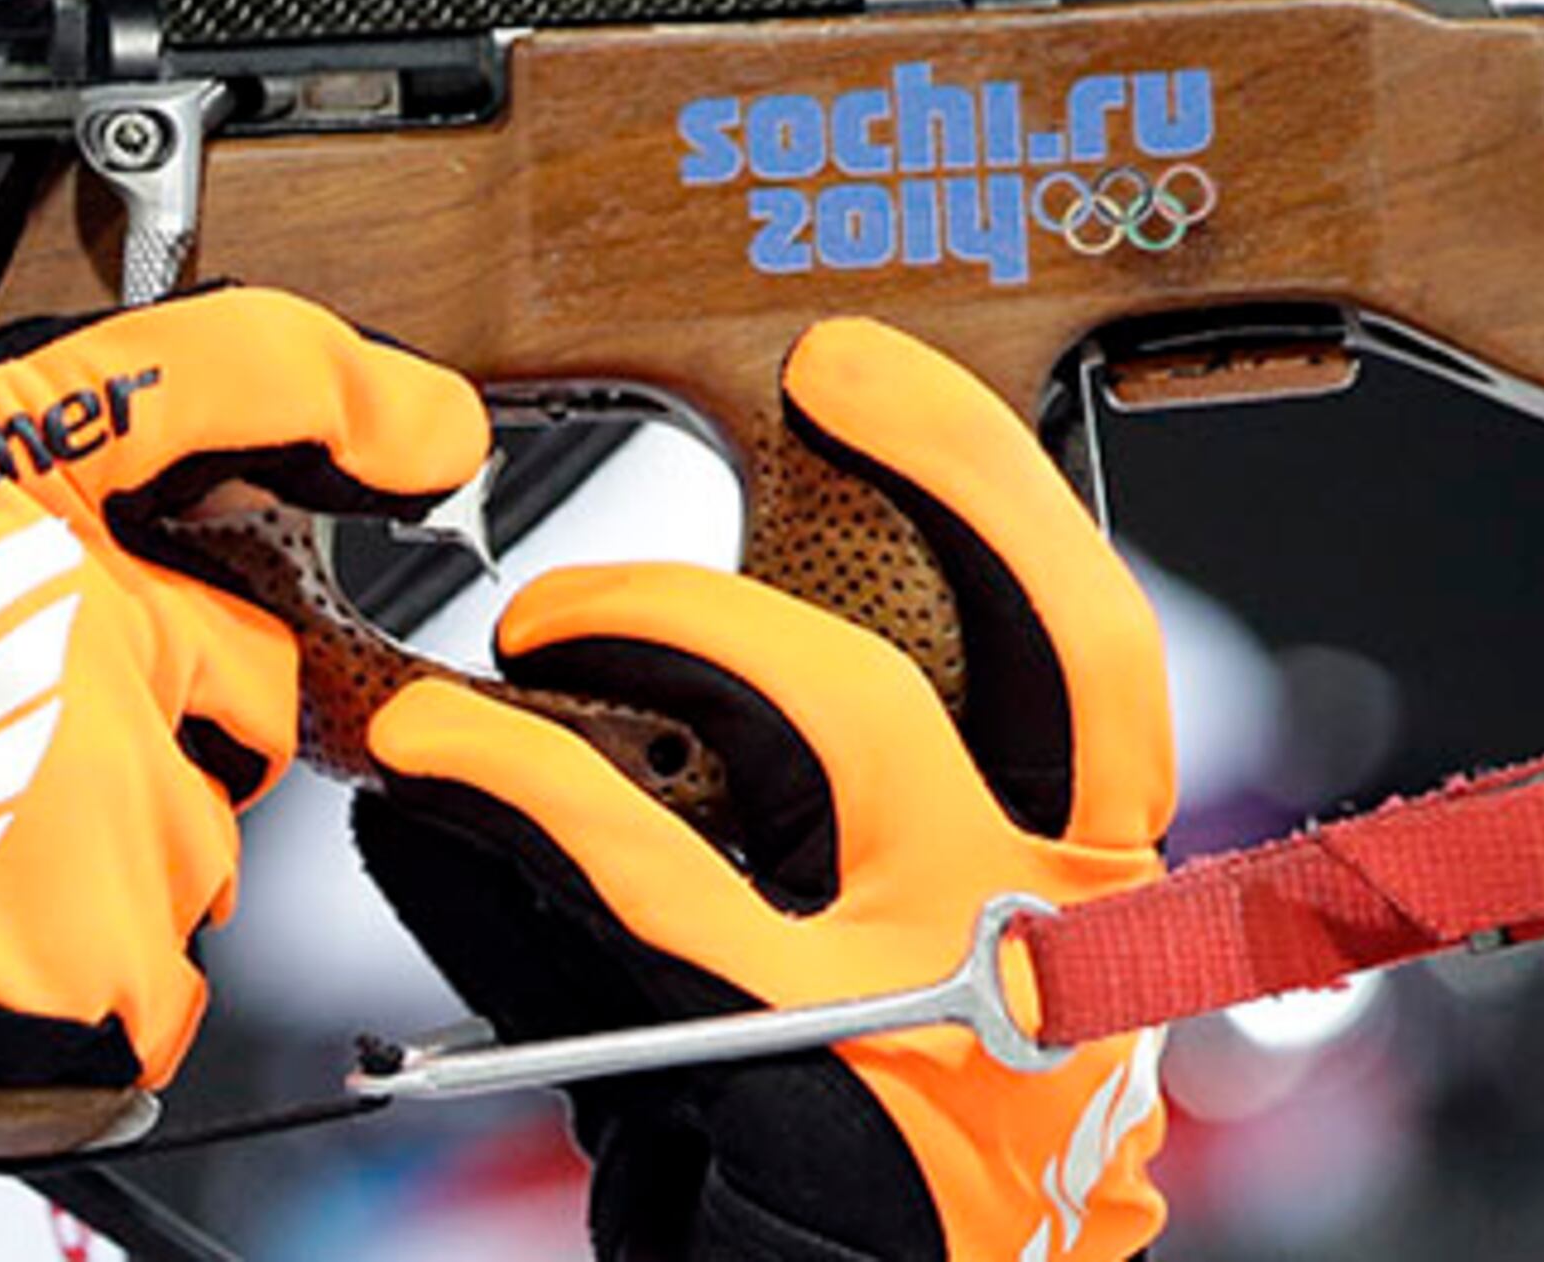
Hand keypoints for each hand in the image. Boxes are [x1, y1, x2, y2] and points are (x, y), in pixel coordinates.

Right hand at [0, 43, 488, 1241]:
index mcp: (2, 469)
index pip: (238, 374)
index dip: (355, 393)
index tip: (426, 430)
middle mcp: (91, 619)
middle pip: (224, 646)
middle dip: (142, 692)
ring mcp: (115, 792)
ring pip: (191, 811)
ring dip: (103, 832)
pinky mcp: (111, 956)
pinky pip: (150, 961)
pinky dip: (74, 968)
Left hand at [357, 318, 1175, 1261]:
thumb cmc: (884, 1161)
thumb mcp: (928, 981)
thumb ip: (842, 838)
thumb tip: (676, 674)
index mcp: (1091, 885)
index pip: (1098, 653)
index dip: (1003, 488)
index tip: (886, 384)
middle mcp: (1049, 914)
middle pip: (1043, 638)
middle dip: (949, 469)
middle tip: (818, 383)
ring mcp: (939, 974)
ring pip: (837, 709)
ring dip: (670, 612)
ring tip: (544, 610)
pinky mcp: (798, 1044)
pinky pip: (647, 868)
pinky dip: (525, 783)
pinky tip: (445, 756)